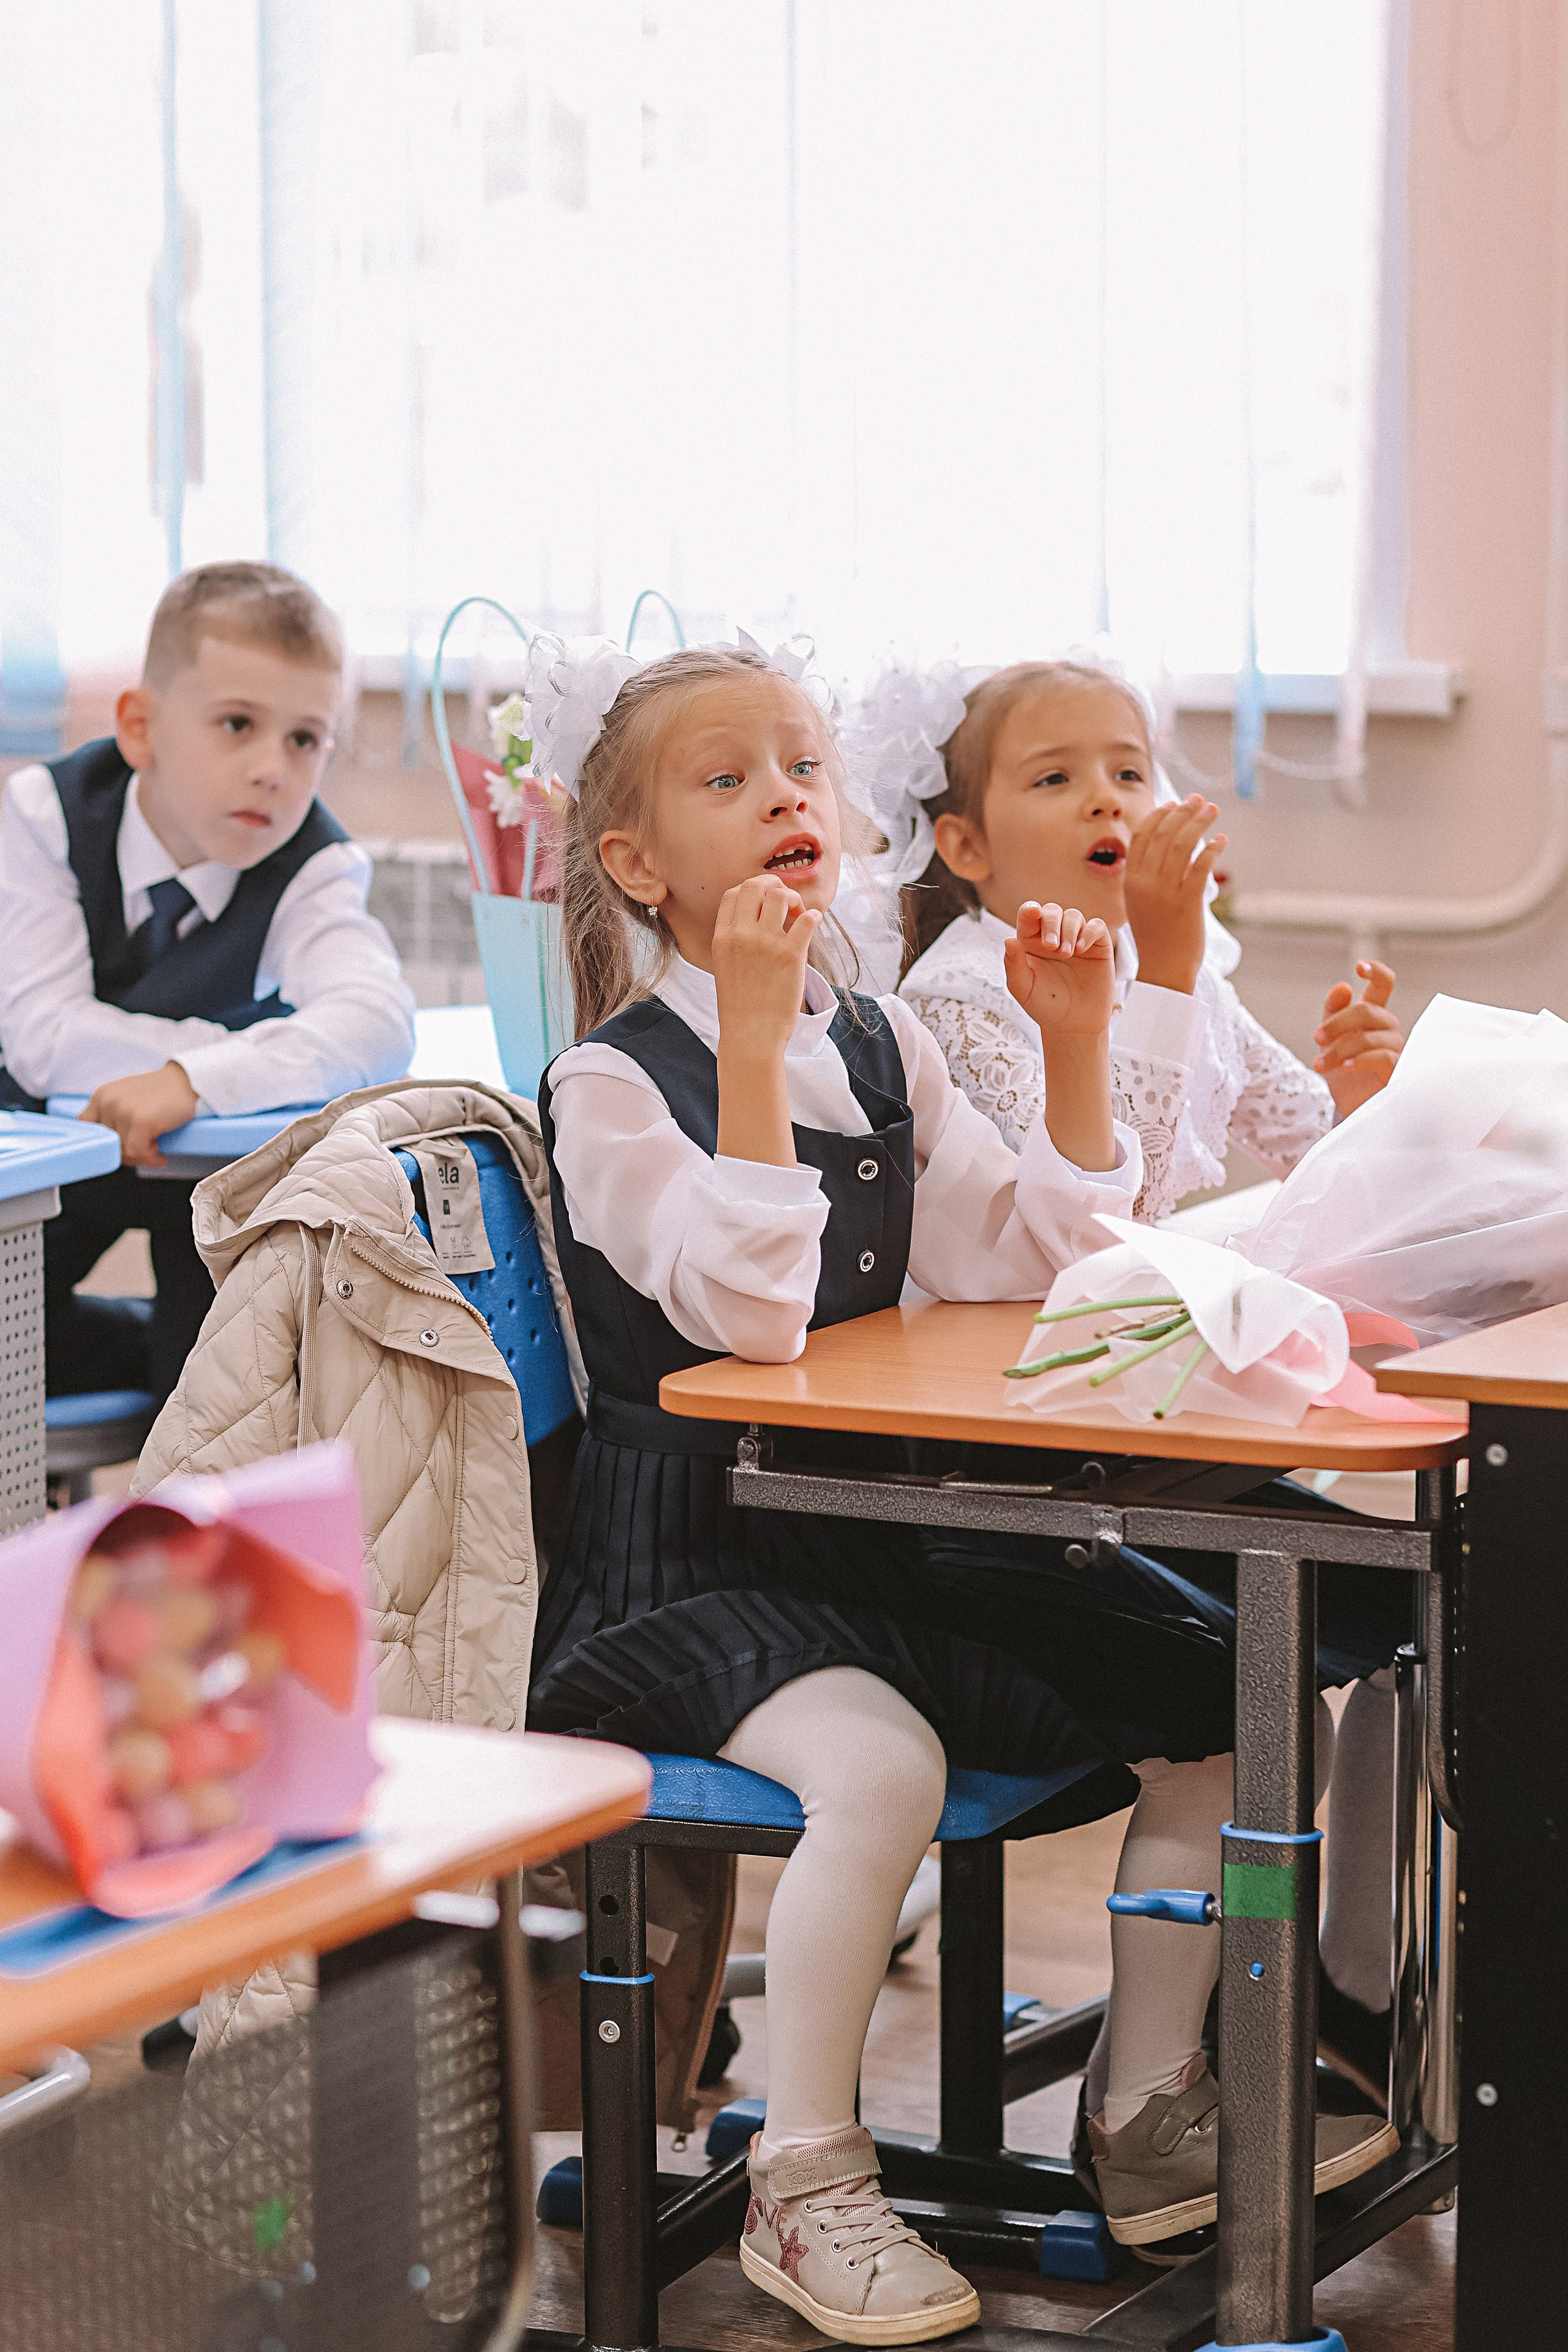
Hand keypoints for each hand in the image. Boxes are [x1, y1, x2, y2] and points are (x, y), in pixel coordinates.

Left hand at [81, 1062, 199, 1168]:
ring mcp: (123, 1110)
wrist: (188, 1081)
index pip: (86, 1128)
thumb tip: (109, 1147)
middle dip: (126, 1152)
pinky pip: (137, 1152)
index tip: (121, 1146)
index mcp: (101, 1096)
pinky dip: (150, 1158)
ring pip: (122, 1152)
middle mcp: (107, 1101)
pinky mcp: (140, 1120)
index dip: (105, 1141)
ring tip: (154, 1147)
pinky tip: (159, 1153)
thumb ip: (111, 1116)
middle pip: (107, 1144)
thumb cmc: (161, 1093)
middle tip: (144, 1150)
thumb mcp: (126, 1098)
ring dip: (141, 1155)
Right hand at [712, 875, 820, 1167]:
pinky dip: (813, 916)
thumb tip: (756, 918)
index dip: (752, 889)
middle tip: (786, 903)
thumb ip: (735, 940)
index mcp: (722, 938)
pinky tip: (812, 923)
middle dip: (775, 886)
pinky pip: (807, 919)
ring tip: (798, 916)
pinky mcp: (791, 955)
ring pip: (782, 897)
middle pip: (756, 886)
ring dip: (794, 900)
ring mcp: (766, 944)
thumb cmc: (740, 1006)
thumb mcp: (725, 966)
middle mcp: (742, 936)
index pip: (734, 893)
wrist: (750, 1036)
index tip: (765, 901)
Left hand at [1004, 902, 1116, 1038]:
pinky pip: (1096, 927)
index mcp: (1030, 942)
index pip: (1028, 916)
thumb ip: (1014, 965)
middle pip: (1052, 911)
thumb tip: (1009, 940)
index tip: (1033, 913)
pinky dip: (1089, 932)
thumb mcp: (1023, 988)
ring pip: (1073, 916)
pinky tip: (1081, 948)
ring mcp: (1076, 940)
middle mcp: (1053, 936)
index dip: (1030, 910)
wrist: (1073, 1024)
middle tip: (1051, 947)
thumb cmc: (1044, 1005)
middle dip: (1051, 923)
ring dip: (1069, 930)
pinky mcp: (1097, 947)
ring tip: (1067, 954)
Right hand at [1123, 796, 1227, 993]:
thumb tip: (1169, 846)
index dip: (1159, 815)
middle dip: (1184, 811)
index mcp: (1131, 881)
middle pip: (1164, 834)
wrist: (1164, 970)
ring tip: (1213, 811)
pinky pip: (1201, 865)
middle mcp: (1145, 883)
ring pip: (1183, 844)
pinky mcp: (1188, 902)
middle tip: (1200, 801)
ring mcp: (1165, 892)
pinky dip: (1213, 848)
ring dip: (1200, 822)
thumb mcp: (1142, 903)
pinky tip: (1221, 839)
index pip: (1142, 836)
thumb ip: (1149, 876)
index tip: (1175, 803)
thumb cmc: (1157, 937)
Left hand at [1314, 961, 1402, 1117]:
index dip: (1375, 971)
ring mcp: (1397, 1050)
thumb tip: (1342, 986)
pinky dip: (1360, 1059)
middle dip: (1338, 1022)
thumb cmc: (1346, 1077)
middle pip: (1368, 1010)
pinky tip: (1345, 1067)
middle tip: (1316, 1038)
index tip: (1358, 967)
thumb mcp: (1330, 1042)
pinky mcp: (1400, 1072)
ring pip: (1370, 1036)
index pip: (1383, 985)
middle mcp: (1388, 1030)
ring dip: (1339, 1049)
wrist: (1354, 1114)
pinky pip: (1383, 1057)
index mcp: (1373, 1018)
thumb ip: (1333, 1013)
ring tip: (1319, 1065)